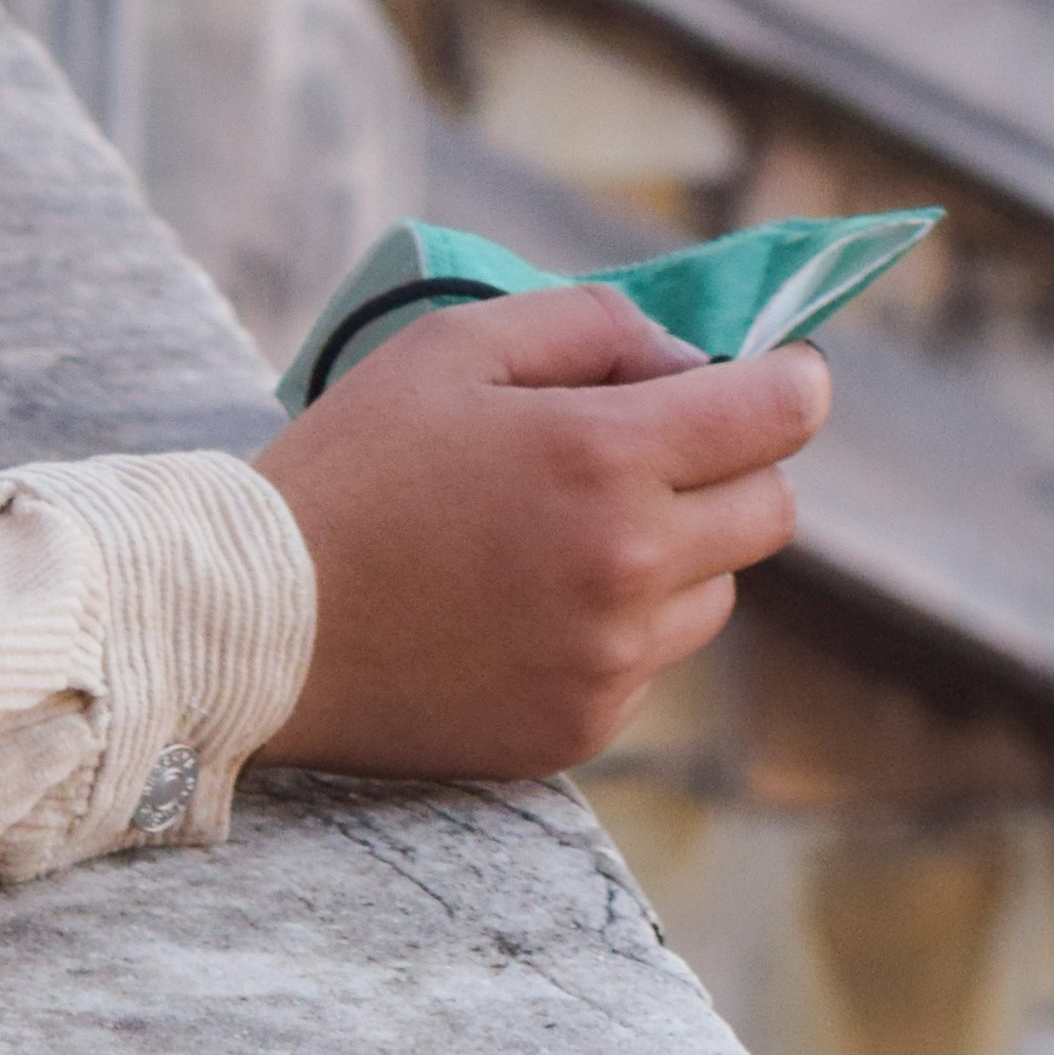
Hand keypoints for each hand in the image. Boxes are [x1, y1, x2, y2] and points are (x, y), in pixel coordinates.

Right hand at [252, 286, 828, 778]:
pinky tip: (523, 600)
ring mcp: (612, 662)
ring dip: (677, 552)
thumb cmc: (353, 464)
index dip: (790, 384)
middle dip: (734, 465)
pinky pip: (648, 662)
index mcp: (604, 458)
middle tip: (654, 447)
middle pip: (770, 511)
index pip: (774, 416)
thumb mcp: (453, 346)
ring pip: (716, 594)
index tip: (782, 378)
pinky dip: (617, 625)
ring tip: (564, 530)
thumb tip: (683, 360)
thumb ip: (587, 326)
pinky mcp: (582, 727)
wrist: (263, 621)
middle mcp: (630, 568)